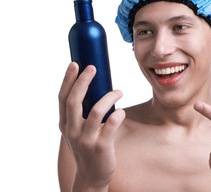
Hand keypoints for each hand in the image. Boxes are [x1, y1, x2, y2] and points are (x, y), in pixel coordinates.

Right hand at [58, 62, 125, 189]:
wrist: (91, 175)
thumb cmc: (87, 145)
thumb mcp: (77, 128)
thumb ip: (80, 111)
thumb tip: (94, 85)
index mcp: (65, 123)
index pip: (62, 98)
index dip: (68, 80)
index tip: (75, 63)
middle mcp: (72, 130)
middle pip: (74, 101)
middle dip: (83, 81)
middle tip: (92, 67)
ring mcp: (86, 139)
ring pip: (96, 111)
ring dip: (109, 97)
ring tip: (119, 91)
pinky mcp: (101, 146)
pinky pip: (111, 125)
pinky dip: (118, 114)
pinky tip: (121, 111)